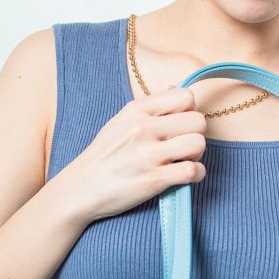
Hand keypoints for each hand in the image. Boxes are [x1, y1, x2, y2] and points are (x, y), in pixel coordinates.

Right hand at [58, 85, 206, 223]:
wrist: (79, 189)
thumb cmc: (103, 157)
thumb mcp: (120, 122)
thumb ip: (149, 108)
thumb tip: (175, 89)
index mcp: (136, 110)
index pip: (185, 96)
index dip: (189, 112)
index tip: (179, 126)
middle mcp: (143, 128)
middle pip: (198, 121)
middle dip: (196, 135)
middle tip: (183, 147)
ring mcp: (148, 155)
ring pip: (198, 144)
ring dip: (197, 155)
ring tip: (184, 161)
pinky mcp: (153, 180)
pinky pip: (192, 171)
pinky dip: (196, 175)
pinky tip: (186, 177)